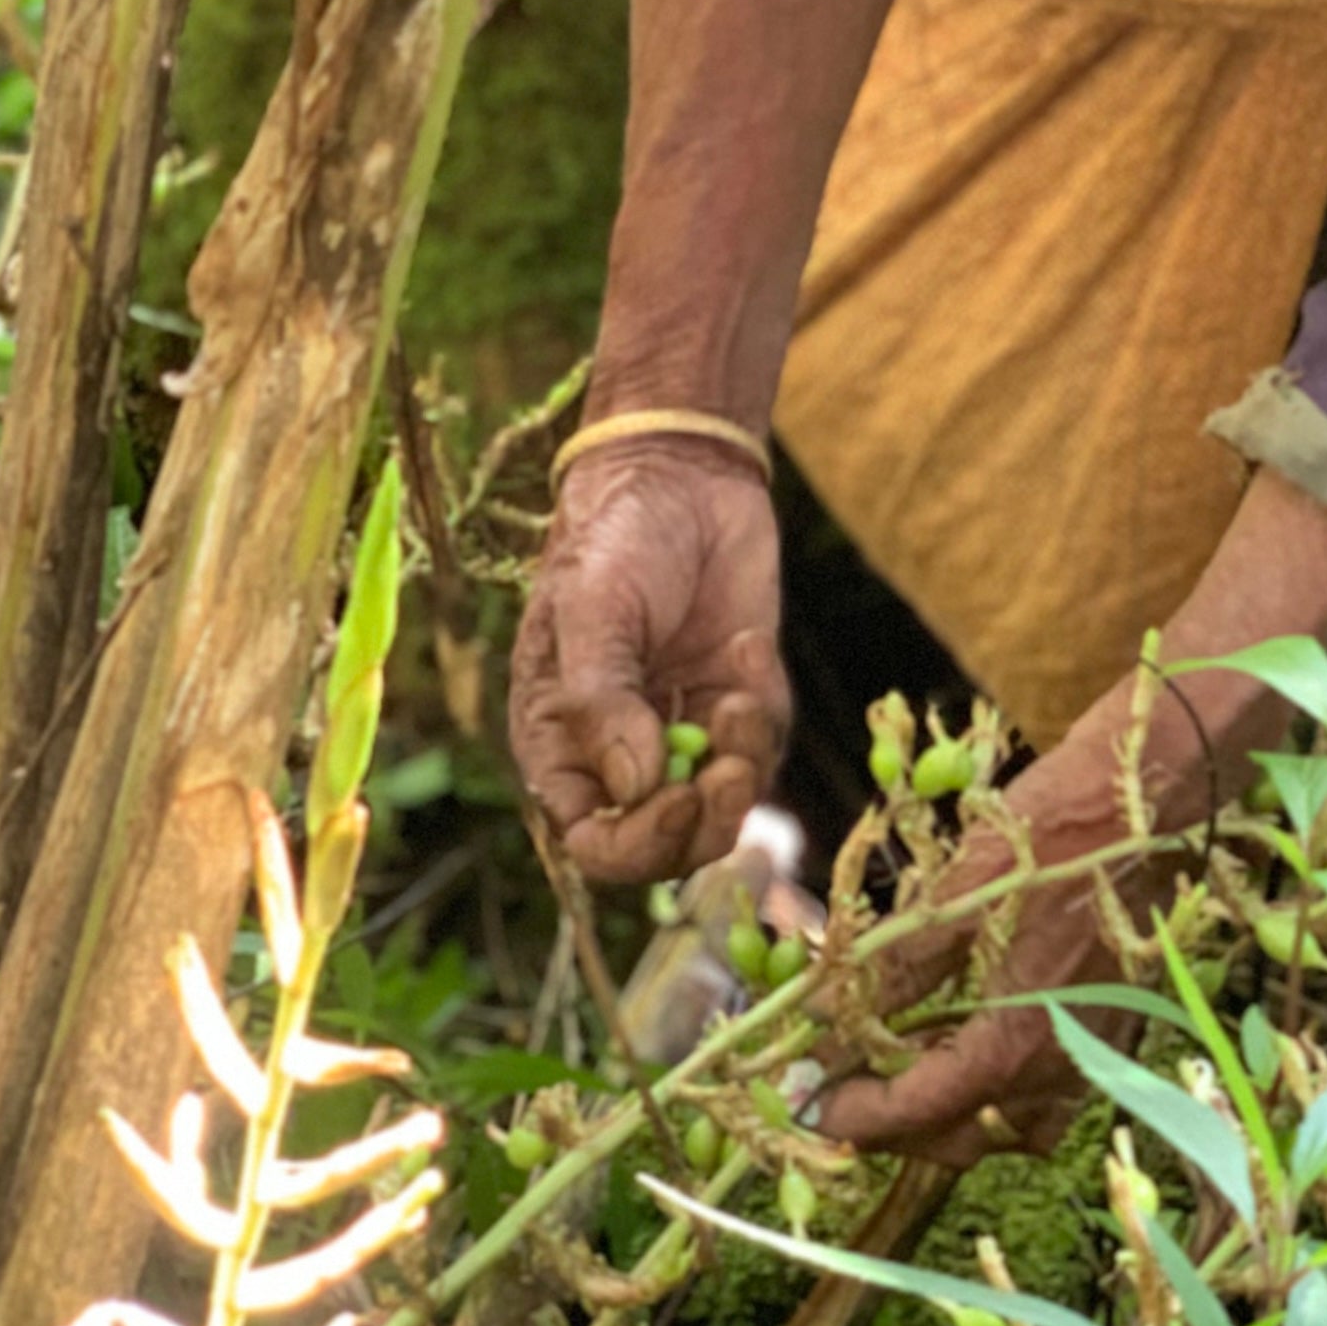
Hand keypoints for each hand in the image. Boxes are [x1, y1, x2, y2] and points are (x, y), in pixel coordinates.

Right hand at [510, 437, 791, 881]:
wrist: (681, 478)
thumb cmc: (613, 540)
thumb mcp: (593, 612)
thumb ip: (602, 700)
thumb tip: (633, 785)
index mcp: (562, 748)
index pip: (594, 844)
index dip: (639, 844)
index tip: (681, 801)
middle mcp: (621, 758)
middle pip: (668, 847)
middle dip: (706, 820)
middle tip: (729, 771)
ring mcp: (684, 736)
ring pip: (726, 808)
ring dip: (743, 763)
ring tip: (738, 690)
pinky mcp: (738, 708)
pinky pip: (765, 749)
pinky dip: (764, 713)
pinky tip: (747, 644)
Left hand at [810, 471, 1326, 1166]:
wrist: (1153, 798)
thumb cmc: (1051, 835)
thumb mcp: (954, 896)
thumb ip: (891, 970)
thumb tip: (821, 1017)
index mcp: (1017, 1040)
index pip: (920, 1109)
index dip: (853, 1113)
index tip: (808, 1099)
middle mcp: (1061, 1067)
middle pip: (964, 1138)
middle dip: (895, 1129)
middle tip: (841, 1095)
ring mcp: (1095, 1054)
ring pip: (1012, 1130)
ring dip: (953, 1123)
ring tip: (902, 1084)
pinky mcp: (1113, 1031)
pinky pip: (1052, 1099)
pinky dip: (1002, 1099)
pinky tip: (968, 1053)